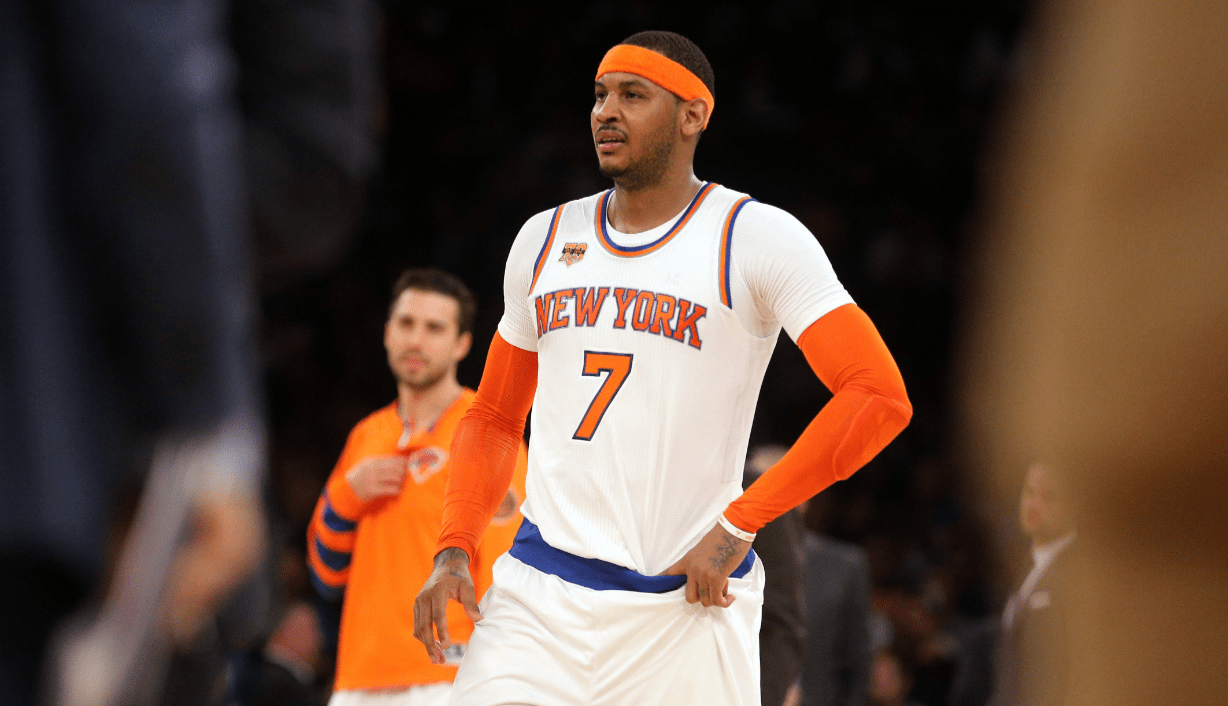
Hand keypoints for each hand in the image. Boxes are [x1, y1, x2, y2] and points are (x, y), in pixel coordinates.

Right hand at [346, 456, 406, 502]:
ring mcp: (372, 480)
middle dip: (404, 472)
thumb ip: (381, 461)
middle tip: (406, 475)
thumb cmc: (362, 476)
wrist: (348, 489)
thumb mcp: (368, 464)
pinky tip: (398, 491)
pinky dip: (397, 490)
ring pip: (395, 478)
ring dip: (401, 481)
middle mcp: (372, 469)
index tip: (408, 464)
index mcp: (372, 461)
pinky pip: (390, 489)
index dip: (403, 462)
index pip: (393, 459)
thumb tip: (402, 460)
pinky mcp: (373, 491)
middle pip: (396, 468)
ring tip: (402, 483)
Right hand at [413, 547, 480, 663]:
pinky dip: (424, 638)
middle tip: (440, 660)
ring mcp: (418, 602)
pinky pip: (418, 626)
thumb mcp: (468, 586)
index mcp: (436, 591)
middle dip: (431, 645)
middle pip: (424, 626)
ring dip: (427, 645)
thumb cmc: (459, 577)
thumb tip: (479, 620)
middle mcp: (424, 597)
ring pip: (419, 629)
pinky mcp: (417, 607)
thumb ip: (472, 602)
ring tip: (438, 659)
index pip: (437, 615)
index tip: (447, 645)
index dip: (441, 631)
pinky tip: (434, 647)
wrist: (445, 565)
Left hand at [661, 522, 751, 606]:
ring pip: (705, 601)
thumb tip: (707, 579)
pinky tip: (731, 598)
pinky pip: (717, 600)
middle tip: (712, 592)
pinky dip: (724, 602)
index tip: (653, 587)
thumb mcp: (703, 550)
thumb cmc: (722, 538)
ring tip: (725, 589)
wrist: (732, 530)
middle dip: (702, 599)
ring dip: (716, 599)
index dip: (662, 582)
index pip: (669, 573)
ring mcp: (703, 574)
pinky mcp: (716, 578)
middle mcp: (692, 569)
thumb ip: (700, 564)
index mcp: (687, 560)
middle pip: (689, 597)